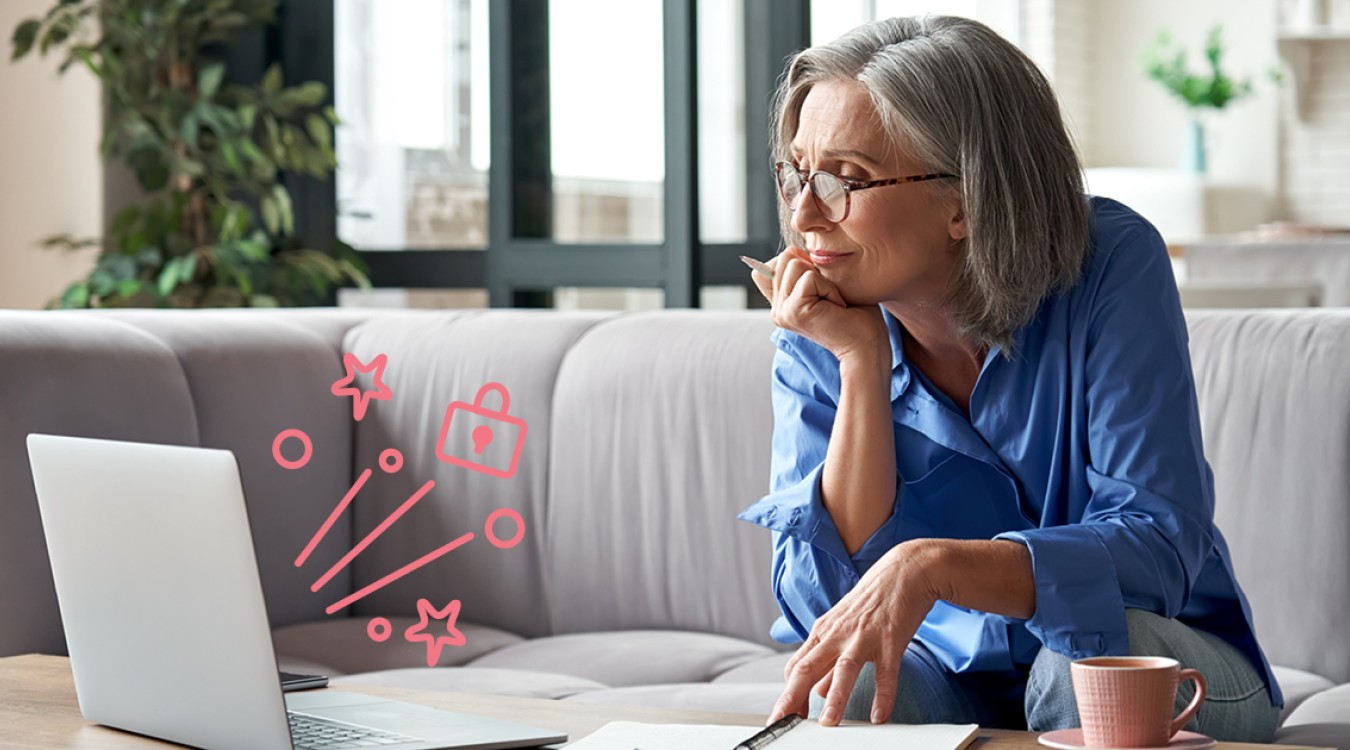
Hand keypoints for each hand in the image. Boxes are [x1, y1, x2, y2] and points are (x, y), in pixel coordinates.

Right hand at [750, 246, 885, 363]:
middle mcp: (777, 309)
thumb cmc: (855, 315)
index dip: (798, 263)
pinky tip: (837, 306)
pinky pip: (809, 277)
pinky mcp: (793, 311)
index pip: (771, 265)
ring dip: (823, 279)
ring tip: (833, 301)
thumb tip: (794, 250)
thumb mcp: (826, 285)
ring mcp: (782, 312)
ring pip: (794, 263)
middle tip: (830, 295)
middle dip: (814, 269)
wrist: (867, 346)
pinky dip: (829, 287)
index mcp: (781, 304)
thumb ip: (804, 270)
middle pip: (785, 258)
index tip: (820, 288)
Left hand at [767, 541, 941, 726]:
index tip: (783, 716)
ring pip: (844, 669)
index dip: (788, 693)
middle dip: (792, 697)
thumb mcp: (843, 627)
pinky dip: (883, 695)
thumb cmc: (873, 600)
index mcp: (823, 631)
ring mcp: (864, 636)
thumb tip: (817, 690)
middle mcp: (838, 634)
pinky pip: (886, 672)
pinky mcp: (891, 639)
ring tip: (829, 723)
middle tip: (783, 721)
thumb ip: (829, 660)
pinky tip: (879, 715)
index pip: (796, 666)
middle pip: (807, 668)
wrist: (905, 570)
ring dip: (835, 698)